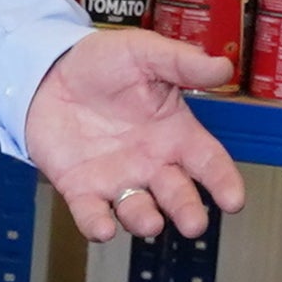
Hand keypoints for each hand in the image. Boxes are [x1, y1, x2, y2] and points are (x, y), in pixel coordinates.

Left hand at [23, 30, 246, 245]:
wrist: (47, 72)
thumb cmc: (102, 64)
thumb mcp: (144, 52)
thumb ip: (181, 63)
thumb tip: (223, 66)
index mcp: (175, 133)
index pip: (208, 162)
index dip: (223, 182)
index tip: (233, 200)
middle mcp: (151, 163)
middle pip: (177, 195)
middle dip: (187, 212)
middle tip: (193, 224)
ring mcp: (117, 179)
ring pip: (138, 210)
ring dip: (145, 221)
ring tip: (150, 222)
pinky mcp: (82, 189)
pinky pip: (92, 214)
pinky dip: (97, 226)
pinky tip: (103, 229)